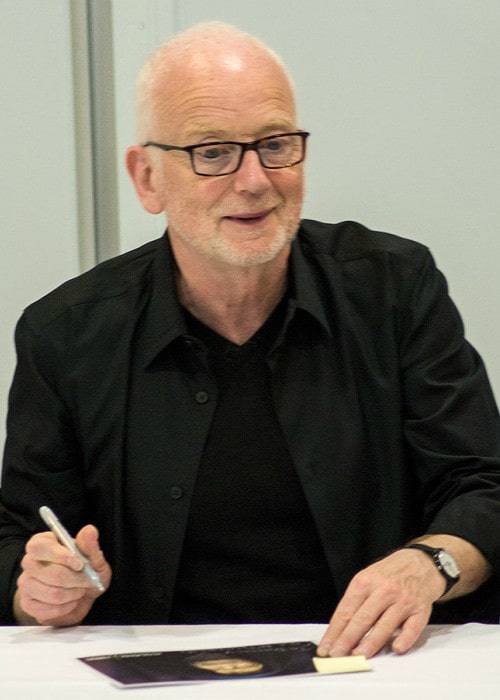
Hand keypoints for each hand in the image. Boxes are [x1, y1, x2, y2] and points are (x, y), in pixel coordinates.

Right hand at [14, 524, 111, 625]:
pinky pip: (46, 609)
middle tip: (87, 580)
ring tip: (79, 591)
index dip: (60, 556)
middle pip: (48, 573)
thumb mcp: (94, 558)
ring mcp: (26, 583)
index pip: (39, 546)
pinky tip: (71, 602)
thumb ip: (90, 546)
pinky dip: (65, 607)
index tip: (79, 564)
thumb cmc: (86, 572)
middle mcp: (30, 562)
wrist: (81, 596)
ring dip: (72, 594)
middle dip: (75, 580)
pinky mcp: (27, 604)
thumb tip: (89, 530)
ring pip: (51, 593)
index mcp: (44, 543)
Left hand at [317, 548, 444, 658]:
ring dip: (370, 644)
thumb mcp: (367, 578)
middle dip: (347, 639)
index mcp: (366, 581)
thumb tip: (339, 630)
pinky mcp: (420, 610)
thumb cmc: (390, 574)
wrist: (421, 563)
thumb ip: (355, 601)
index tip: (327, 646)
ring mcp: (403, 600)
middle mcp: (384, 590)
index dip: (335, 631)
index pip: (346, 610)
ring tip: (359, 656)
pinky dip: (404, 640)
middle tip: (337, 655)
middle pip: (362, 619)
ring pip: (384, 625)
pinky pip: (412, 628)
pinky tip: (396, 648)